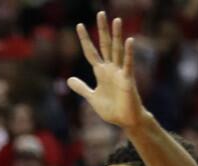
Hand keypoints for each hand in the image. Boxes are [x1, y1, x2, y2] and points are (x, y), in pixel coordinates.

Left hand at [67, 12, 146, 129]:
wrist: (125, 120)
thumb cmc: (111, 109)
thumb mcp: (91, 97)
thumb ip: (82, 88)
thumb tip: (68, 80)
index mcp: (101, 72)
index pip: (91, 52)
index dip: (85, 40)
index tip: (79, 25)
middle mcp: (110, 68)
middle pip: (105, 45)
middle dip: (102, 30)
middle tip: (101, 13)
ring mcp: (119, 72)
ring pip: (117, 50)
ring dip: (117, 36)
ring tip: (116, 20)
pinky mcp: (128, 79)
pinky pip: (128, 64)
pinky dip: (128, 53)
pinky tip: (129, 41)